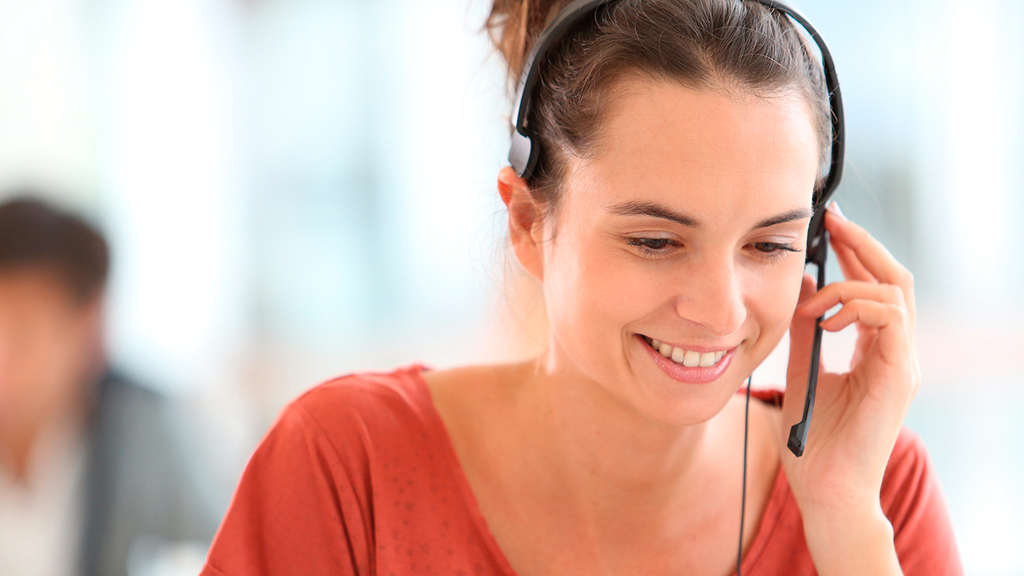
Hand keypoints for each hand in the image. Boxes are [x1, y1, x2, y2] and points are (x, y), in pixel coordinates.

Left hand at [781, 204, 920, 517]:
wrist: (826, 489)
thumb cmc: (813, 442)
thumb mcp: (800, 372)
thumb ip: (803, 332)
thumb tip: (803, 286)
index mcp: (874, 351)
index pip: (873, 288)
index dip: (854, 253)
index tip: (828, 226)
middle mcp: (894, 353)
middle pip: (893, 280)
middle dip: (862, 245)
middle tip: (831, 221)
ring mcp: (902, 364)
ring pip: (895, 294)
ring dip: (850, 283)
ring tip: (815, 302)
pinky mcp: (899, 376)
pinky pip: (891, 319)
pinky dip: (857, 307)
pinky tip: (826, 321)